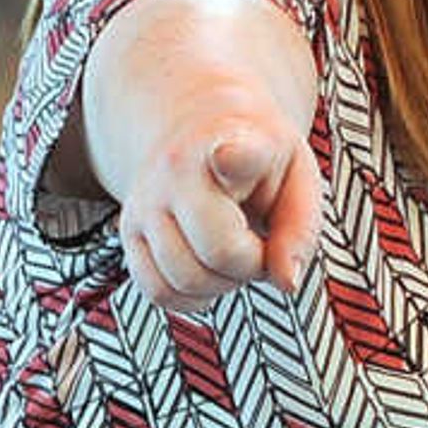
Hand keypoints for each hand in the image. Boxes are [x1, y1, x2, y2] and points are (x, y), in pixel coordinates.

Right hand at [120, 103, 321, 313]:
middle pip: (219, 253)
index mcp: (234, 147)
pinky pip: (156, 291)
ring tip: (232, 254)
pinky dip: (190, 298)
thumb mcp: (298, 179)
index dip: (234, 158)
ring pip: (182, 280)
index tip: (230, 156)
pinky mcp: (127, 230)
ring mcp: (145, 201)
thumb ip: (300, 231)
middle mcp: (177, 170)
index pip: (235, 155)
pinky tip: (207, 271)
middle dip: (251, 267)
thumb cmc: (257, 160)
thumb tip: (286, 282)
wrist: (203, 129)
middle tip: (258, 243)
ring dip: (220, 285)